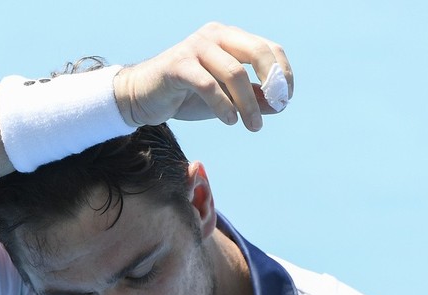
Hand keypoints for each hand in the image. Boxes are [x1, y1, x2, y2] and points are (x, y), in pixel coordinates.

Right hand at [114, 22, 293, 131]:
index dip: (282, 73)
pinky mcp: (177, 66)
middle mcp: (215, 36)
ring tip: (253, 125)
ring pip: (234, 72)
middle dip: (271, 83)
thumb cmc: (186, 96)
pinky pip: (208, 85)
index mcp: (230, 38)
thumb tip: (280, 105)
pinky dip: (223, 105)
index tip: (285, 100)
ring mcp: (195, 48)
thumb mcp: (227, 99)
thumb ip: (252, 98)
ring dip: (249, 104)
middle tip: (277, 108)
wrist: (142, 97)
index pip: (268, 48)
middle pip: (257, 52)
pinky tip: (230, 121)